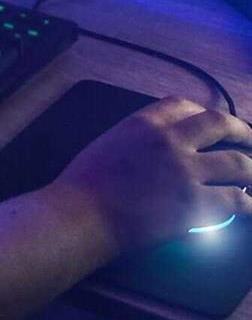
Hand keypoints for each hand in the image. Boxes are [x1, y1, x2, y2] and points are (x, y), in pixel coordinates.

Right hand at [51, 97, 251, 254]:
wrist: (83, 213)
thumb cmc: (86, 183)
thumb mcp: (111, 143)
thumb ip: (140, 139)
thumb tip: (163, 150)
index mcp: (144, 122)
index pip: (185, 106)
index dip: (205, 113)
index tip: (213, 125)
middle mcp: (170, 140)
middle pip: (221, 125)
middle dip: (244, 132)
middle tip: (251, 141)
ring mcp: (186, 171)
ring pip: (239, 163)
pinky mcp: (196, 203)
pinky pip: (237, 201)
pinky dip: (250, 205)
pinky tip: (251, 208)